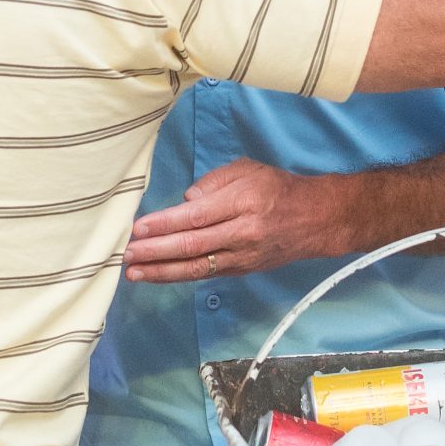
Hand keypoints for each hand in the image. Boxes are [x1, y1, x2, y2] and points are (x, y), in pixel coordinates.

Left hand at [123, 159, 345, 283]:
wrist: (317, 219)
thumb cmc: (278, 188)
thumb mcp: (248, 170)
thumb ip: (214, 182)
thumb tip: (185, 202)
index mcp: (243, 202)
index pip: (196, 217)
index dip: (165, 224)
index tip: (138, 229)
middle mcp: (243, 233)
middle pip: (193, 245)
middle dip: (156, 251)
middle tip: (127, 254)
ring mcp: (244, 256)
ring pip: (198, 267)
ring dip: (162, 272)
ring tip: (134, 273)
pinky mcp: (244, 270)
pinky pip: (207, 274)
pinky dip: (180, 276)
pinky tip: (158, 275)